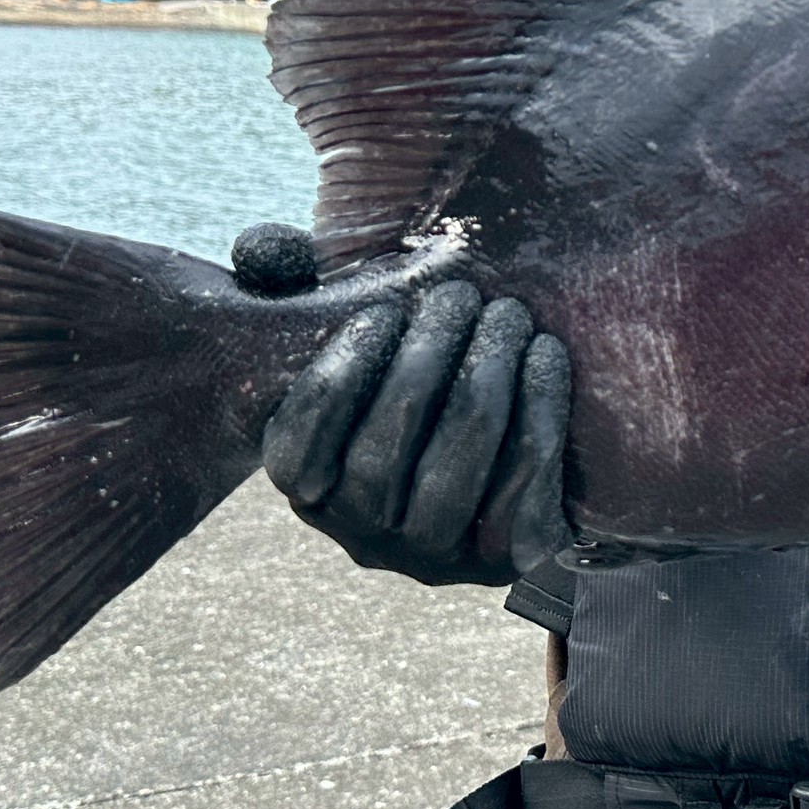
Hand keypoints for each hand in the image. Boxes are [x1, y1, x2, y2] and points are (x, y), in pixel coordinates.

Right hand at [245, 226, 573, 586]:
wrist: (524, 459)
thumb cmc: (423, 376)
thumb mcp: (362, 340)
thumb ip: (301, 293)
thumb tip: (261, 244)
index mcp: (311, 490)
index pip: (298, 447)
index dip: (340, 376)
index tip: (385, 311)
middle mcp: (364, 540)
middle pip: (379, 460)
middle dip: (424, 363)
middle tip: (461, 294)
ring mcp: (436, 560)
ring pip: (452, 477)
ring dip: (484, 382)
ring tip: (508, 314)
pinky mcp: (508, 565)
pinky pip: (522, 495)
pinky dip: (537, 415)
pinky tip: (546, 353)